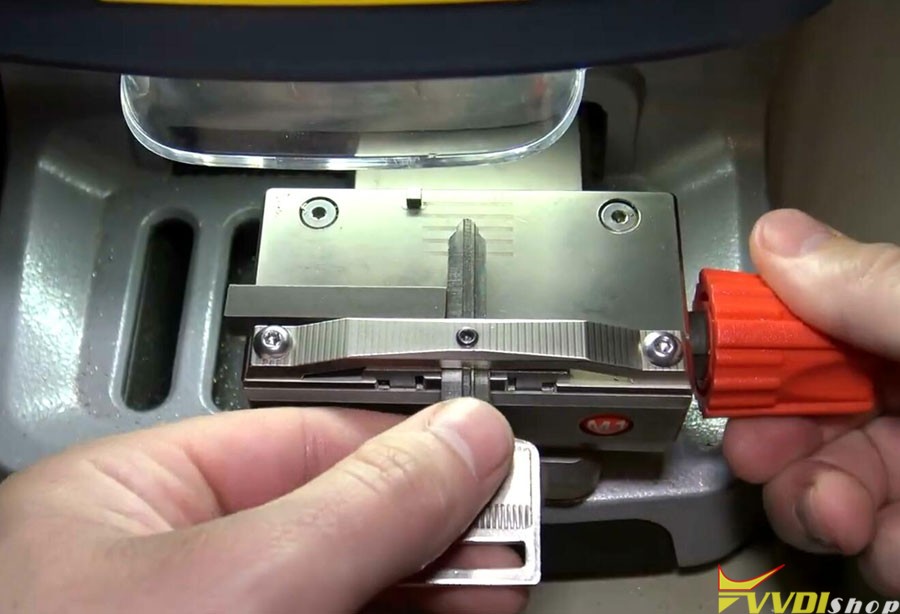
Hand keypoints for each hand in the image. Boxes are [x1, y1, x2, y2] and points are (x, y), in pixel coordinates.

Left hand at [0, 398, 525, 613]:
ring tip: (501, 586)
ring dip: (431, 593)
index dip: (409, 450)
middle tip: (510, 541)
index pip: (304, 442)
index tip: (490, 467)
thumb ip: (363, 506)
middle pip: (334, 522)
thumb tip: (462, 439)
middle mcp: (164, 570)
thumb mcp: (244, 585)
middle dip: (431, 531)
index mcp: (132, 500)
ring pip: (344, 594)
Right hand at [723, 209, 899, 595]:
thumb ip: (874, 287)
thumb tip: (777, 239)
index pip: (819, 326)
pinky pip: (875, 545)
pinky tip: (894, 545)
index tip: (724, 371)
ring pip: (829, 486)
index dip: (763, 349)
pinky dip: (872, 551)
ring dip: (816, 506)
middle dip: (775, 441)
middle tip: (766, 452)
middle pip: (809, 412)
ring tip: (843, 514)